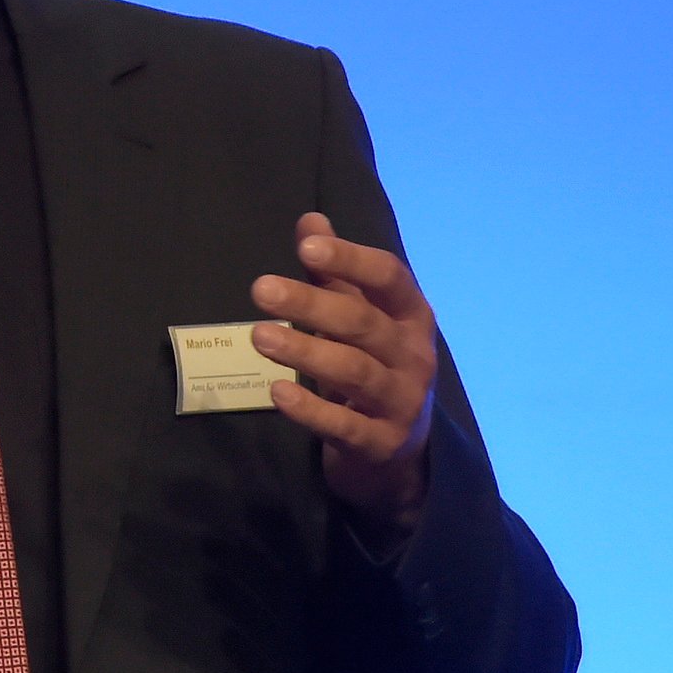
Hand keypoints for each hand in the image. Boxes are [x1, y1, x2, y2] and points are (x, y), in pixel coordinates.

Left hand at [250, 212, 437, 538]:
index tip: (307, 248)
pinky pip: (345, 426)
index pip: (389, 278)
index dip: (351, 260)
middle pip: (363, 322)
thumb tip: (311, 220)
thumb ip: (334, 273)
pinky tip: (278, 393)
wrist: (396, 452)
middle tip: (259, 288)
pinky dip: (311, 410)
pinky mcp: (380, 443)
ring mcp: (401, 402)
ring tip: (258, 336)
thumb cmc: (372, 365)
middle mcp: (414, 356)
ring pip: (355, 372)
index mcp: (411, 315)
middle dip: (312, 303)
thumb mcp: (359, 316)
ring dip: (306, 351)